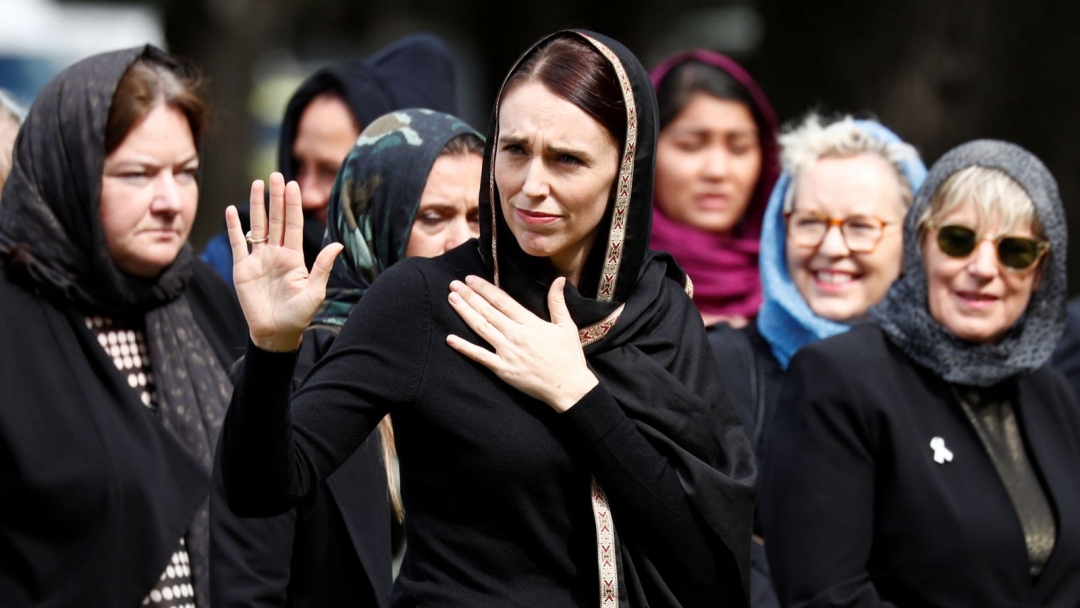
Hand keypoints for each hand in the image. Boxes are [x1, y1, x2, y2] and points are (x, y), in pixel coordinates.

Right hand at [226, 172, 342, 351]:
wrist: (275, 333)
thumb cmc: (298, 316)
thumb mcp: (314, 292)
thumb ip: (322, 267)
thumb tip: (338, 244)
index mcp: (294, 257)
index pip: (292, 225)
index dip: (292, 205)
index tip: (292, 185)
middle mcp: (276, 254)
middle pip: (276, 219)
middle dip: (275, 197)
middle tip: (275, 175)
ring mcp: (258, 259)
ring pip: (257, 226)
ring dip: (257, 206)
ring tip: (256, 184)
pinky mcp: (242, 268)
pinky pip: (238, 243)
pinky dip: (234, 227)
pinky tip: (232, 210)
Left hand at [446, 275, 597, 411]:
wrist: (568, 387)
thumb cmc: (568, 357)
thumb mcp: (566, 326)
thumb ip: (558, 302)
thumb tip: (559, 279)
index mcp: (530, 323)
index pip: (502, 301)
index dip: (485, 289)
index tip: (471, 279)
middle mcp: (515, 335)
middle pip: (487, 311)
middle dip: (469, 296)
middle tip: (454, 284)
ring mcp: (507, 352)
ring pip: (481, 328)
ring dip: (465, 313)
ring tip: (452, 299)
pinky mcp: (502, 369)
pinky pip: (480, 356)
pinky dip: (464, 347)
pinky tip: (450, 339)